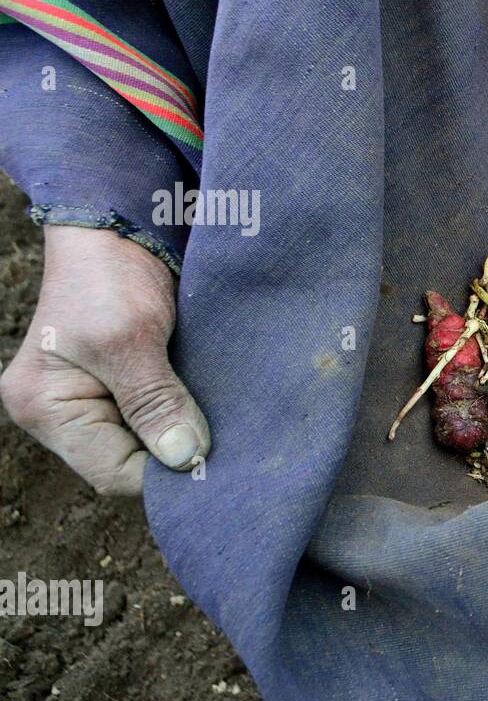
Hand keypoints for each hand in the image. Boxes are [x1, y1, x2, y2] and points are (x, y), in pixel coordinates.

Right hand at [0, 226, 208, 494]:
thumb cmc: (108, 276)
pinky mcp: (123, 387)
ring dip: (186, 435)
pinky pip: (157, 418)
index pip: (113, 472)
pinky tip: (216, 411)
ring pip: (148, 443)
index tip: (216, 460)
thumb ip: (154, 402)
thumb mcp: (130, 339)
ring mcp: (92, 401)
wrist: (119, 227)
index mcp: (44, 409)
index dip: (166, 473)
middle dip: (176, 456)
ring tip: (227, 428)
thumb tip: (184, 458)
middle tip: (230, 447)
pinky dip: (186, 415)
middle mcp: (62, 414)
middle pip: (130, 463)